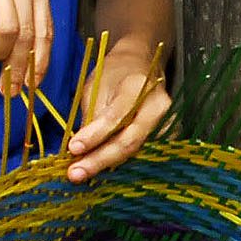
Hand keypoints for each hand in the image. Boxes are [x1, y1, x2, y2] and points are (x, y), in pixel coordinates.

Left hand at [65, 40, 170, 182]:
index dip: (94, 136)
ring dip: (107, 165)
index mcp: (140, 87)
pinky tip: (100, 168)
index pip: (116, 117)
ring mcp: (167, 124)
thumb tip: (79, 149)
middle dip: (99, 160)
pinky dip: (119, 162)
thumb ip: (91, 116)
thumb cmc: (115, 74)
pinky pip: (141, 154)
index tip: (73, 148)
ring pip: (135, 152)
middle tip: (76, 173)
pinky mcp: (166, 137)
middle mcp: (159, 107)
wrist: (139, 66)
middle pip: (129, 141)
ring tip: (83, 172)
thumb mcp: (96, 87)